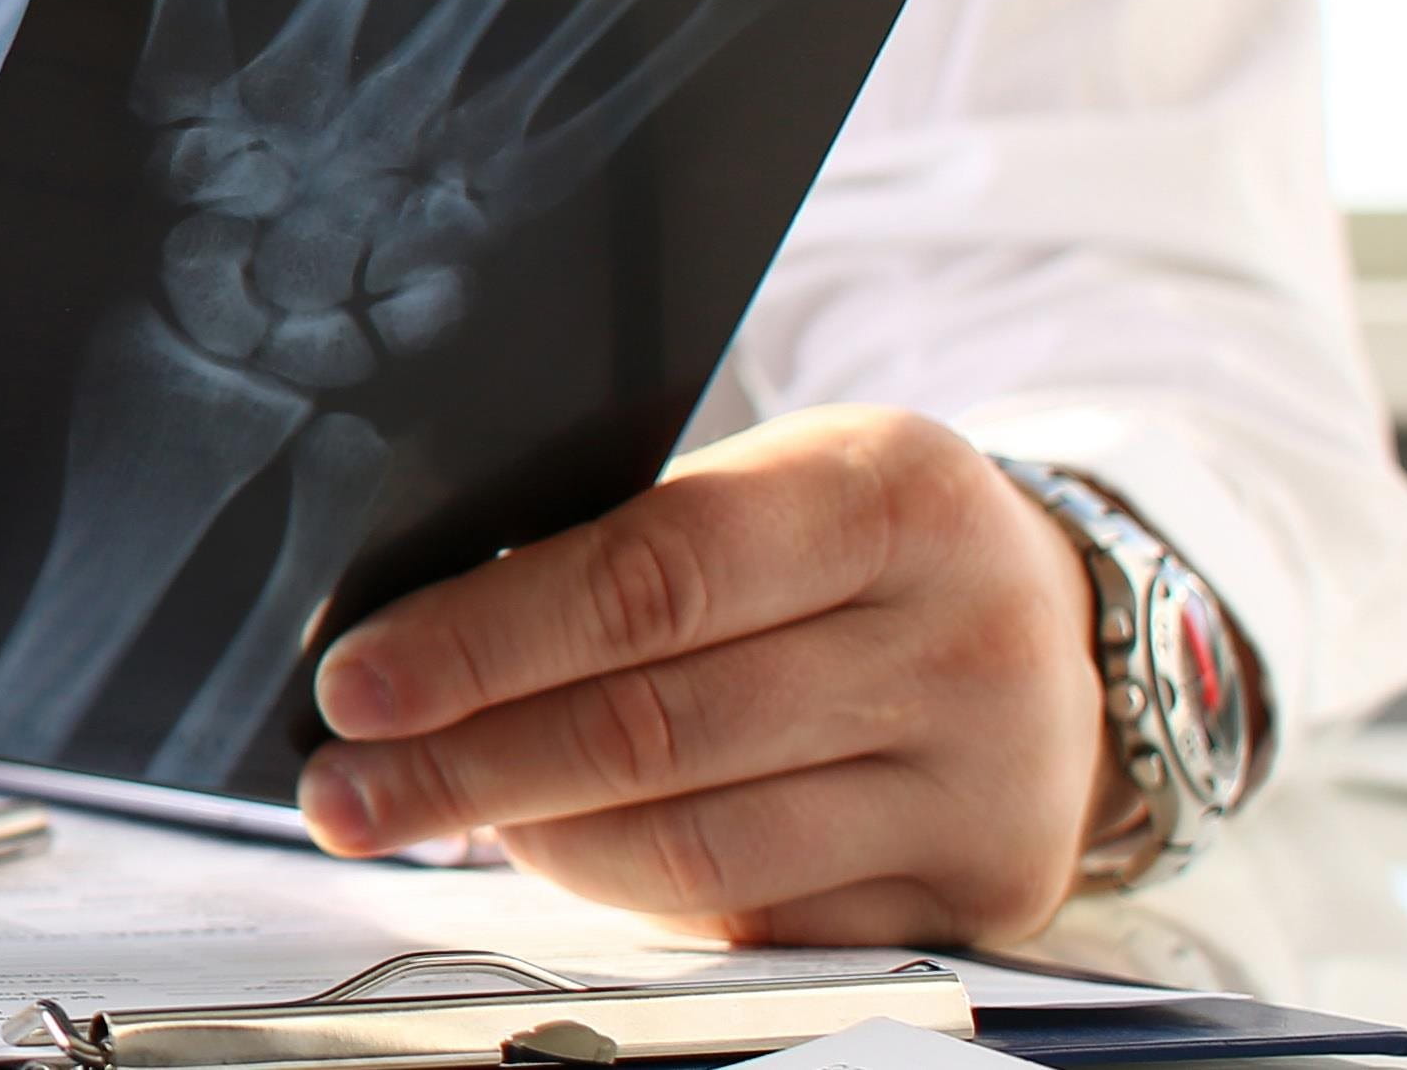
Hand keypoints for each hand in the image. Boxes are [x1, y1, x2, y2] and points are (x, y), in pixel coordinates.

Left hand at [295, 405, 1114, 945]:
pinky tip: (560, 853)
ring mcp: (974, 780)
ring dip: (532, 840)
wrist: (1061, 633)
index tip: (356, 686)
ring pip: (695, 848)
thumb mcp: (781, 485)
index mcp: (891, 492)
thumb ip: (626, 548)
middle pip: (656, 729)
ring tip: (436, 814)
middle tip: (345, 789)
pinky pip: (752, 921)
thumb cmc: (862, 550)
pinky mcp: (968, 890)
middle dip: (465, 766)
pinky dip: (630, 896)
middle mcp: (955, 638)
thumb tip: (411, 646)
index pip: (651, 577)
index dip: (484, 642)